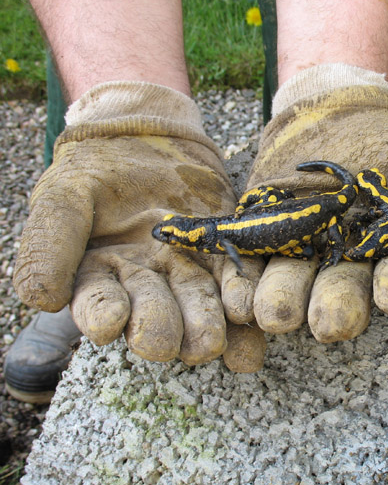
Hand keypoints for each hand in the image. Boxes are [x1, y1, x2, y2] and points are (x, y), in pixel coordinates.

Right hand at [13, 82, 264, 368]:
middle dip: (159, 329)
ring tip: (211, 342)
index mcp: (100, 279)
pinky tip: (250, 317)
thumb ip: (50, 243)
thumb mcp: (64, 197)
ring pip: (199, 306)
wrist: (146, 140)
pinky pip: (236, 282)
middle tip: (164, 343)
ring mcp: (188, 274)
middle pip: (154, 314)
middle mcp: (147, 287)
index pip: (98, 304)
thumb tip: (40, 298)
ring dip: (205, 327)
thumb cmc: (96, 172)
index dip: (102, 315)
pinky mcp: (224, 256)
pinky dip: (243, 300)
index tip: (109, 322)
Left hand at [246, 65, 387, 341]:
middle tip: (330, 324)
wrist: (330, 111)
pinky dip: (242, 285)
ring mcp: (302, 256)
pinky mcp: (261, 242)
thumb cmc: (385, 141)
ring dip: (284, 303)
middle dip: (336, 309)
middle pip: (343, 293)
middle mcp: (346, 266)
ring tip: (276, 314)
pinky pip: (251, 268)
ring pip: (294, 287)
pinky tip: (237, 300)